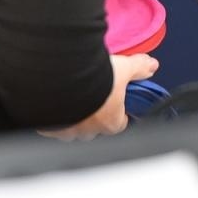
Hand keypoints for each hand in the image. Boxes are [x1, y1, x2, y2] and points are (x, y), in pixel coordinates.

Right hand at [39, 53, 156, 140]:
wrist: (58, 78)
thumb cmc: (92, 78)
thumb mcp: (122, 67)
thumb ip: (138, 67)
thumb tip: (151, 66)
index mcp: (111, 122)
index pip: (119, 123)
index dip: (118, 111)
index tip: (115, 100)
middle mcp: (88, 132)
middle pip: (95, 127)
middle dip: (93, 113)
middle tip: (90, 92)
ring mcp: (66, 131)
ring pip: (71, 129)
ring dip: (71, 116)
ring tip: (68, 95)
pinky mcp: (46, 127)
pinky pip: (49, 126)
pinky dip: (51, 116)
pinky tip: (51, 101)